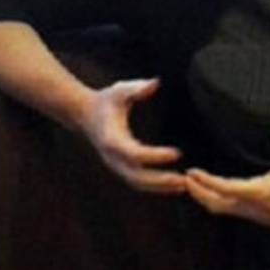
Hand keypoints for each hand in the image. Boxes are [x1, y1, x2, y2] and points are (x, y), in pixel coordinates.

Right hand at [78, 78, 185, 194]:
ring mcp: (115, 165)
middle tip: (184, 180)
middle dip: (160, 180)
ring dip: (160, 187)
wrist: (85, 115)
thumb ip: (136, 88)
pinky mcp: (120, 168)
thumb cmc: (106, 101)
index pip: (135, 153)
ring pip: (138, 183)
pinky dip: (155, 186)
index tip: (177, 153)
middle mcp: (113, 157)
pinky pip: (138, 182)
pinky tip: (174, 185)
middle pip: (136, 176)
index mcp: (112, 139)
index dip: (156, 155)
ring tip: (183, 185)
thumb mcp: (119, 90)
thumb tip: (155, 83)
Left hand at [185, 111, 269, 242]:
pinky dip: (216, 200)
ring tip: (193, 183)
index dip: (205, 181)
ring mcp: (253, 213)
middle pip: (214, 203)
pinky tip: (216, 190)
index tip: (191, 171)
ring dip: (204, 197)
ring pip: (220, 208)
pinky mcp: (256, 215)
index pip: (225, 187)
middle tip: (183, 178)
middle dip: (196, 192)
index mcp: (259, 192)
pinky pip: (229, 209)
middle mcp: (251, 205)